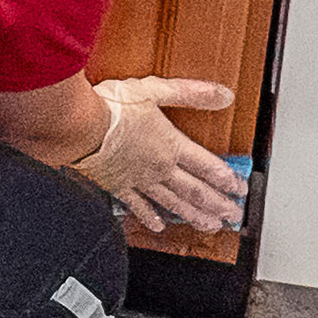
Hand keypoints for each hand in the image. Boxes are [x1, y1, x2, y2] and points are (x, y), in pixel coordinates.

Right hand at [68, 78, 244, 238]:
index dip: (227, 179)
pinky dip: (149, 219)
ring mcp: (138, 180)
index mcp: (170, 145)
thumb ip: (191, 93)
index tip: (240, 190)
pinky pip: (137, 207)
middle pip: (195, 191)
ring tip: (210, 226)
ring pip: (172, 203)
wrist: (77, 128)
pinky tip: (159, 227)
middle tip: (233, 215)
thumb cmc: (111, 109)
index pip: (207, 167)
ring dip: (194, 216)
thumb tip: (223, 94)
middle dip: (217, 204)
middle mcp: (158, 168)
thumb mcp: (155, 90)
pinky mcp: (117, 186)